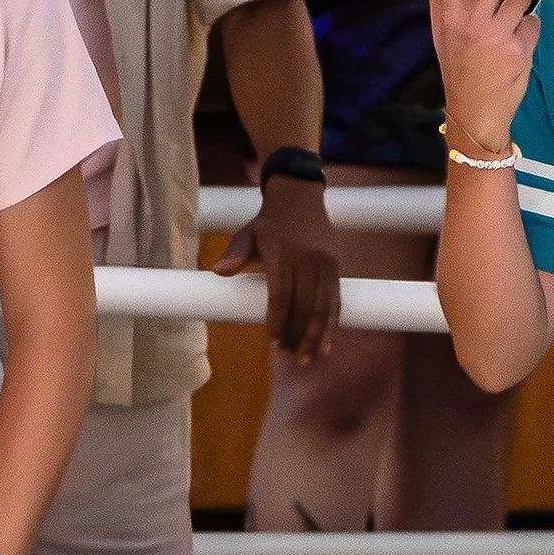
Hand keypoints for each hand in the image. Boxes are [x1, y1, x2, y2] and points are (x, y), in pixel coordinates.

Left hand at [218, 175, 340, 362]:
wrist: (300, 197)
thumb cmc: (268, 222)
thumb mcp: (247, 233)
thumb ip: (234, 253)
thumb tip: (217, 271)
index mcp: (283, 253)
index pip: (281, 295)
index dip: (278, 321)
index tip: (273, 344)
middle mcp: (308, 259)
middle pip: (305, 306)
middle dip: (298, 335)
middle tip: (289, 357)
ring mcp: (325, 263)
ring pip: (323, 306)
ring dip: (316, 335)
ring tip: (308, 357)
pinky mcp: (336, 267)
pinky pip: (335, 299)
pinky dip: (332, 323)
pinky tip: (327, 342)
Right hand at [418, 0, 535, 156]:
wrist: (475, 111)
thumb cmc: (458, 69)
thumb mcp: (442, 35)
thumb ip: (437, 0)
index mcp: (450, 18)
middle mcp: (473, 24)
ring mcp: (498, 36)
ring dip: (520, 6)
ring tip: (510, 26)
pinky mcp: (520, 50)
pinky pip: (533, 23)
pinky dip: (529, 30)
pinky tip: (517, 47)